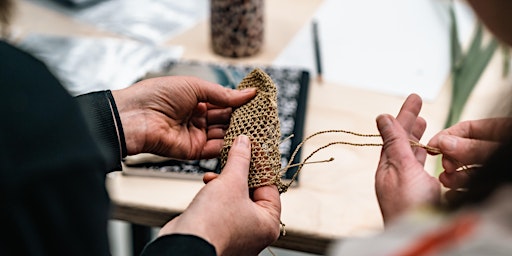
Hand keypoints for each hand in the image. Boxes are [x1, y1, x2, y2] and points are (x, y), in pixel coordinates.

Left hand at [112, 76, 255, 158]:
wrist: (134, 116)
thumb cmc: (157, 94)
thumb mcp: (195, 86)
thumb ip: (223, 94)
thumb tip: (249, 93)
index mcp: (196, 99)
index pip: (225, 102)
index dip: (242, 103)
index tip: (260, 103)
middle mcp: (198, 117)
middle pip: (227, 119)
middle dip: (244, 119)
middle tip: (264, 118)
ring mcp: (196, 134)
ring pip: (224, 135)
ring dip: (240, 132)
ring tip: (259, 129)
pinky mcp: (193, 151)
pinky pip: (215, 149)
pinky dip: (229, 146)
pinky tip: (244, 141)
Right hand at [158, 135, 280, 255]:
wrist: (185, 243)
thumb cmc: (212, 224)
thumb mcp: (231, 181)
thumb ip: (240, 159)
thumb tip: (246, 143)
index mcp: (268, 223)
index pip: (270, 186)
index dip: (260, 165)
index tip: (251, 149)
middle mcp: (255, 232)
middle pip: (253, 192)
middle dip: (239, 174)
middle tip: (233, 157)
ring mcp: (237, 235)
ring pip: (236, 200)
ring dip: (225, 183)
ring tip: (216, 175)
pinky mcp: (219, 233)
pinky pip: (223, 209)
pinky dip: (216, 196)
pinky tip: (208, 185)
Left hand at [375, 94, 440, 223]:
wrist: (419, 234)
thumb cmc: (408, 206)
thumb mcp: (401, 168)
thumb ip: (395, 143)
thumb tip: (382, 118)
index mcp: (386, 167)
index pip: (393, 134)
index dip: (403, 116)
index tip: (413, 98)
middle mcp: (394, 174)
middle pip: (401, 141)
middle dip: (409, 122)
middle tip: (417, 103)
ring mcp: (406, 184)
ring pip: (410, 154)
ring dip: (416, 137)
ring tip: (423, 122)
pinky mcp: (418, 194)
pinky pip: (418, 168)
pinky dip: (423, 155)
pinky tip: (427, 153)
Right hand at [427, 118, 511, 188]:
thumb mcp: (501, 149)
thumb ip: (475, 147)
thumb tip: (445, 143)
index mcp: (500, 132)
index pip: (466, 129)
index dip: (446, 137)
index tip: (431, 146)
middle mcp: (495, 150)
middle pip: (465, 152)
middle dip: (450, 160)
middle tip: (445, 167)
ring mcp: (495, 170)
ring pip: (470, 171)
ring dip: (454, 177)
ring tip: (446, 181)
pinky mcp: (496, 189)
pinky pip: (477, 189)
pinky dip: (462, 192)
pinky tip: (453, 195)